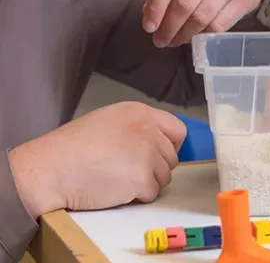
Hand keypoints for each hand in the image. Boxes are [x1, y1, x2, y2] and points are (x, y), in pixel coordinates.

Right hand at [8, 102, 186, 217]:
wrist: (50, 168)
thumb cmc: (72, 147)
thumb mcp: (109, 121)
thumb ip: (136, 127)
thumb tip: (155, 142)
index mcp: (141, 112)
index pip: (177, 130)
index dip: (169, 146)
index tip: (156, 156)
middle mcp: (149, 129)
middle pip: (171, 156)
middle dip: (155, 168)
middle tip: (128, 171)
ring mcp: (148, 154)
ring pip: (164, 176)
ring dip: (146, 183)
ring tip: (118, 179)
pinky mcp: (142, 178)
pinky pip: (151, 194)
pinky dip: (137, 197)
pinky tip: (115, 189)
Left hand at [142, 0, 269, 46]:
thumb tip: (150, 14)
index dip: (155, 5)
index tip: (149, 26)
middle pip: (185, 1)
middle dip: (168, 26)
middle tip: (160, 40)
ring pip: (201, 17)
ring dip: (184, 34)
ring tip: (175, 41)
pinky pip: (219, 25)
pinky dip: (203, 35)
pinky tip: (194, 38)